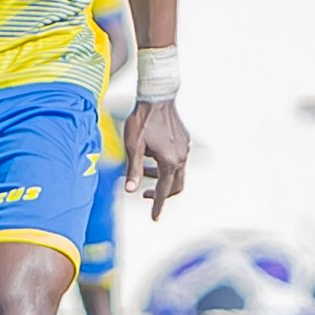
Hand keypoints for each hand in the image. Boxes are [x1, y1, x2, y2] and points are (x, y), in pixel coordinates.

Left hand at [123, 99, 189, 220]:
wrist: (158, 97)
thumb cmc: (143, 120)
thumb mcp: (133, 146)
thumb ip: (133, 170)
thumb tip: (130, 190)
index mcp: (169, 161)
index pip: (164, 191)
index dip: (158, 206)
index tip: (154, 218)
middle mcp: (181, 157)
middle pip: (176, 186)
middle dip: (162, 194)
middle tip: (146, 194)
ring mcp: (185, 149)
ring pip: (178, 173)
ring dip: (162, 177)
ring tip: (145, 171)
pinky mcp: (185, 140)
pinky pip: (178, 160)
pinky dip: (167, 166)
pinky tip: (153, 156)